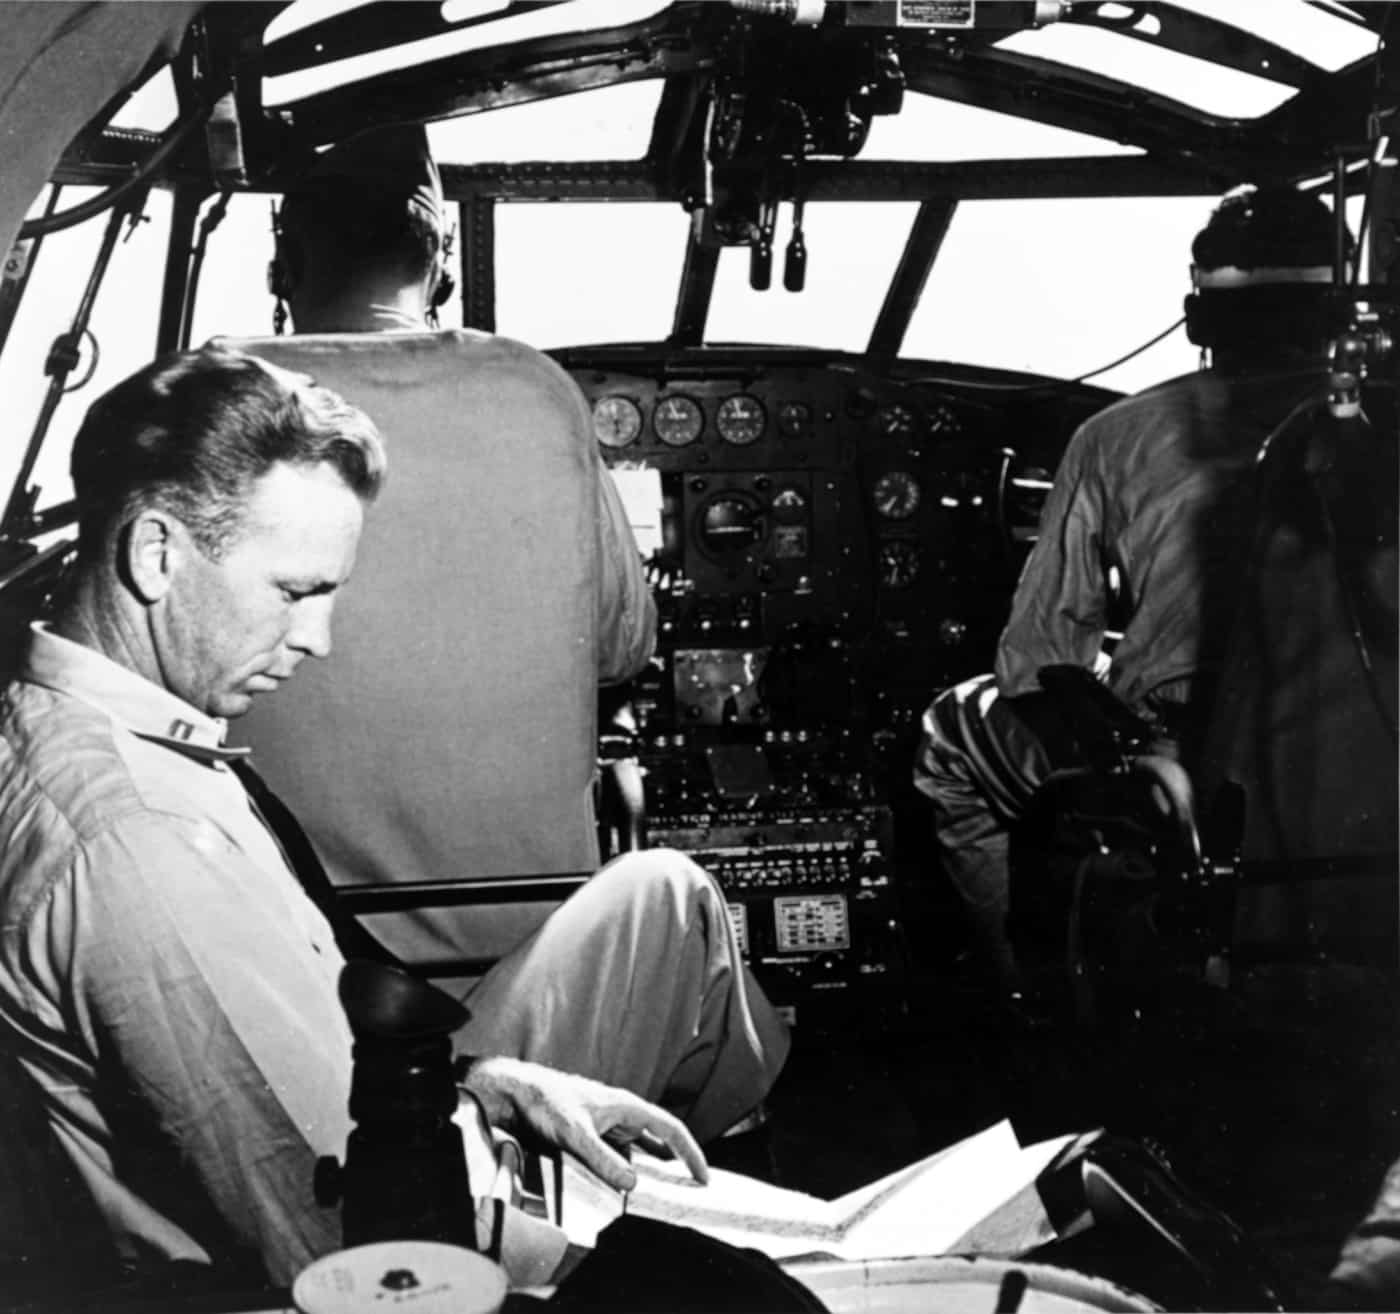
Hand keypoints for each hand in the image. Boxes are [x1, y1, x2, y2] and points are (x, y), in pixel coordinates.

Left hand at [460, 1056, 707, 1191]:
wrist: (518, 1093)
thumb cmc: (547, 1103)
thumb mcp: (576, 1135)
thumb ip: (603, 1160)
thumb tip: (633, 1184)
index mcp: (626, 1106)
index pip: (670, 1128)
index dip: (690, 1152)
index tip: (703, 1176)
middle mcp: (622, 1113)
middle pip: (660, 1138)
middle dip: (679, 1161)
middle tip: (693, 1189)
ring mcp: (608, 1123)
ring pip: (641, 1147)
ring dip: (654, 1167)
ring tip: (668, 1191)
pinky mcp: (593, 1133)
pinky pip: (621, 1153)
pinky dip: (631, 1168)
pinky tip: (629, 1184)